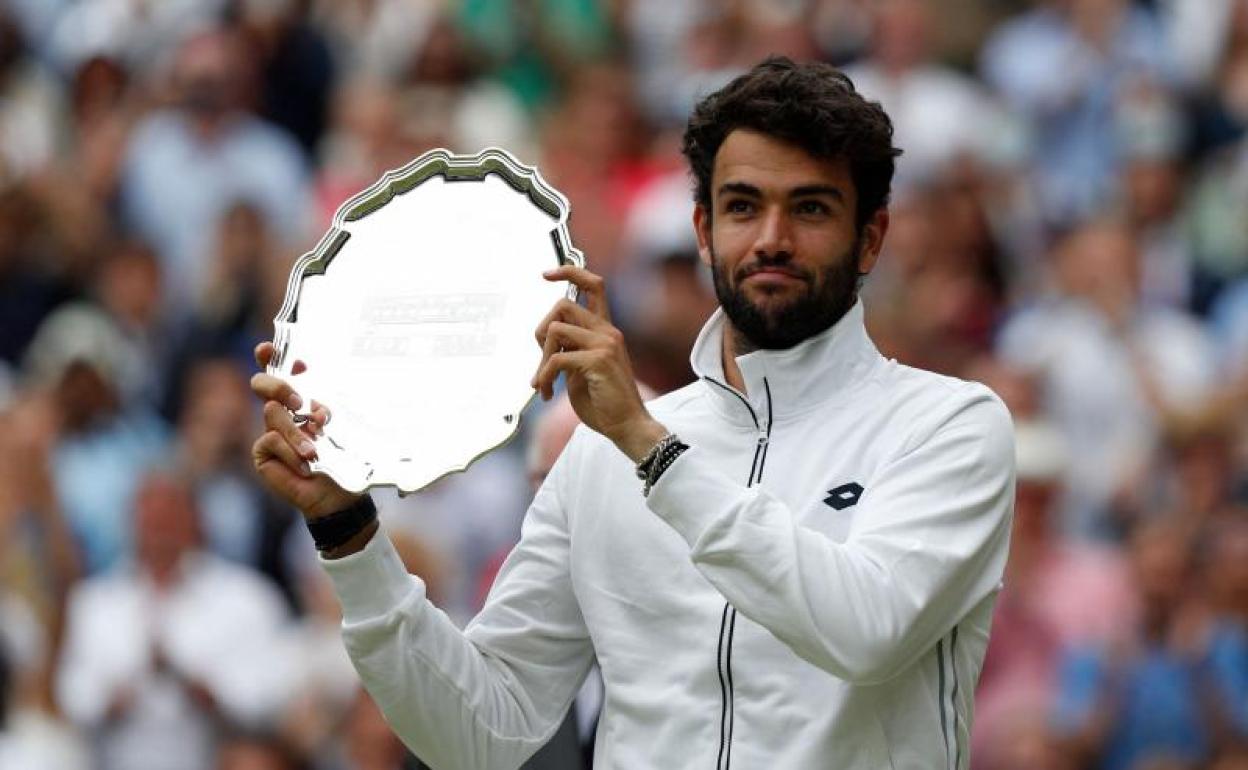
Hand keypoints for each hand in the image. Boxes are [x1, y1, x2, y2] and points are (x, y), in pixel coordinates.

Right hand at [250, 342, 359, 517]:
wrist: (337, 493)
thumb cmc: (343, 457)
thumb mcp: (339, 427)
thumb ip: (325, 408)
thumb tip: (316, 405)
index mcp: (303, 398)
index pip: (282, 369)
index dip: (270, 356)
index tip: (266, 349)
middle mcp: (284, 410)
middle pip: (262, 383)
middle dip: (278, 386)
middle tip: (299, 403)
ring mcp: (270, 429)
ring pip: (271, 413)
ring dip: (295, 433)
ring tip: (314, 452)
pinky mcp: (263, 451)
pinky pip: (269, 439)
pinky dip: (290, 452)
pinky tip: (305, 466)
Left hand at [532, 266, 667, 461]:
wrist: (627, 427)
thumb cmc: (604, 403)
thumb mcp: (582, 370)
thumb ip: (570, 349)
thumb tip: (545, 339)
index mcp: (606, 330)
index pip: (594, 285)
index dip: (569, 272)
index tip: (546, 274)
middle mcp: (608, 331)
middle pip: (562, 305)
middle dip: (541, 332)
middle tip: (541, 361)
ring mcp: (605, 344)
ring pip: (555, 329)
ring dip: (540, 359)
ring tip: (543, 382)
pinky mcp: (598, 360)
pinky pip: (556, 358)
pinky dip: (544, 376)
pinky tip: (547, 393)